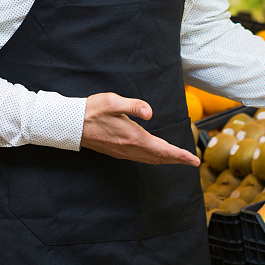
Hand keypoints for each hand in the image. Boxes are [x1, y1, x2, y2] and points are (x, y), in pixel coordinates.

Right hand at [80, 93, 199, 166]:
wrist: (71, 125)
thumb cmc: (91, 110)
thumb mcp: (113, 102)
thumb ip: (134, 106)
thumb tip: (150, 112)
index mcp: (133, 137)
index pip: (162, 149)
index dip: (179, 155)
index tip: (193, 160)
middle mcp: (130, 148)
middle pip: (159, 158)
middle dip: (177, 159)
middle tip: (191, 162)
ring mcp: (123, 152)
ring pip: (150, 160)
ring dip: (165, 160)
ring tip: (178, 159)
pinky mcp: (117, 152)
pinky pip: (141, 159)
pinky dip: (153, 159)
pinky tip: (155, 156)